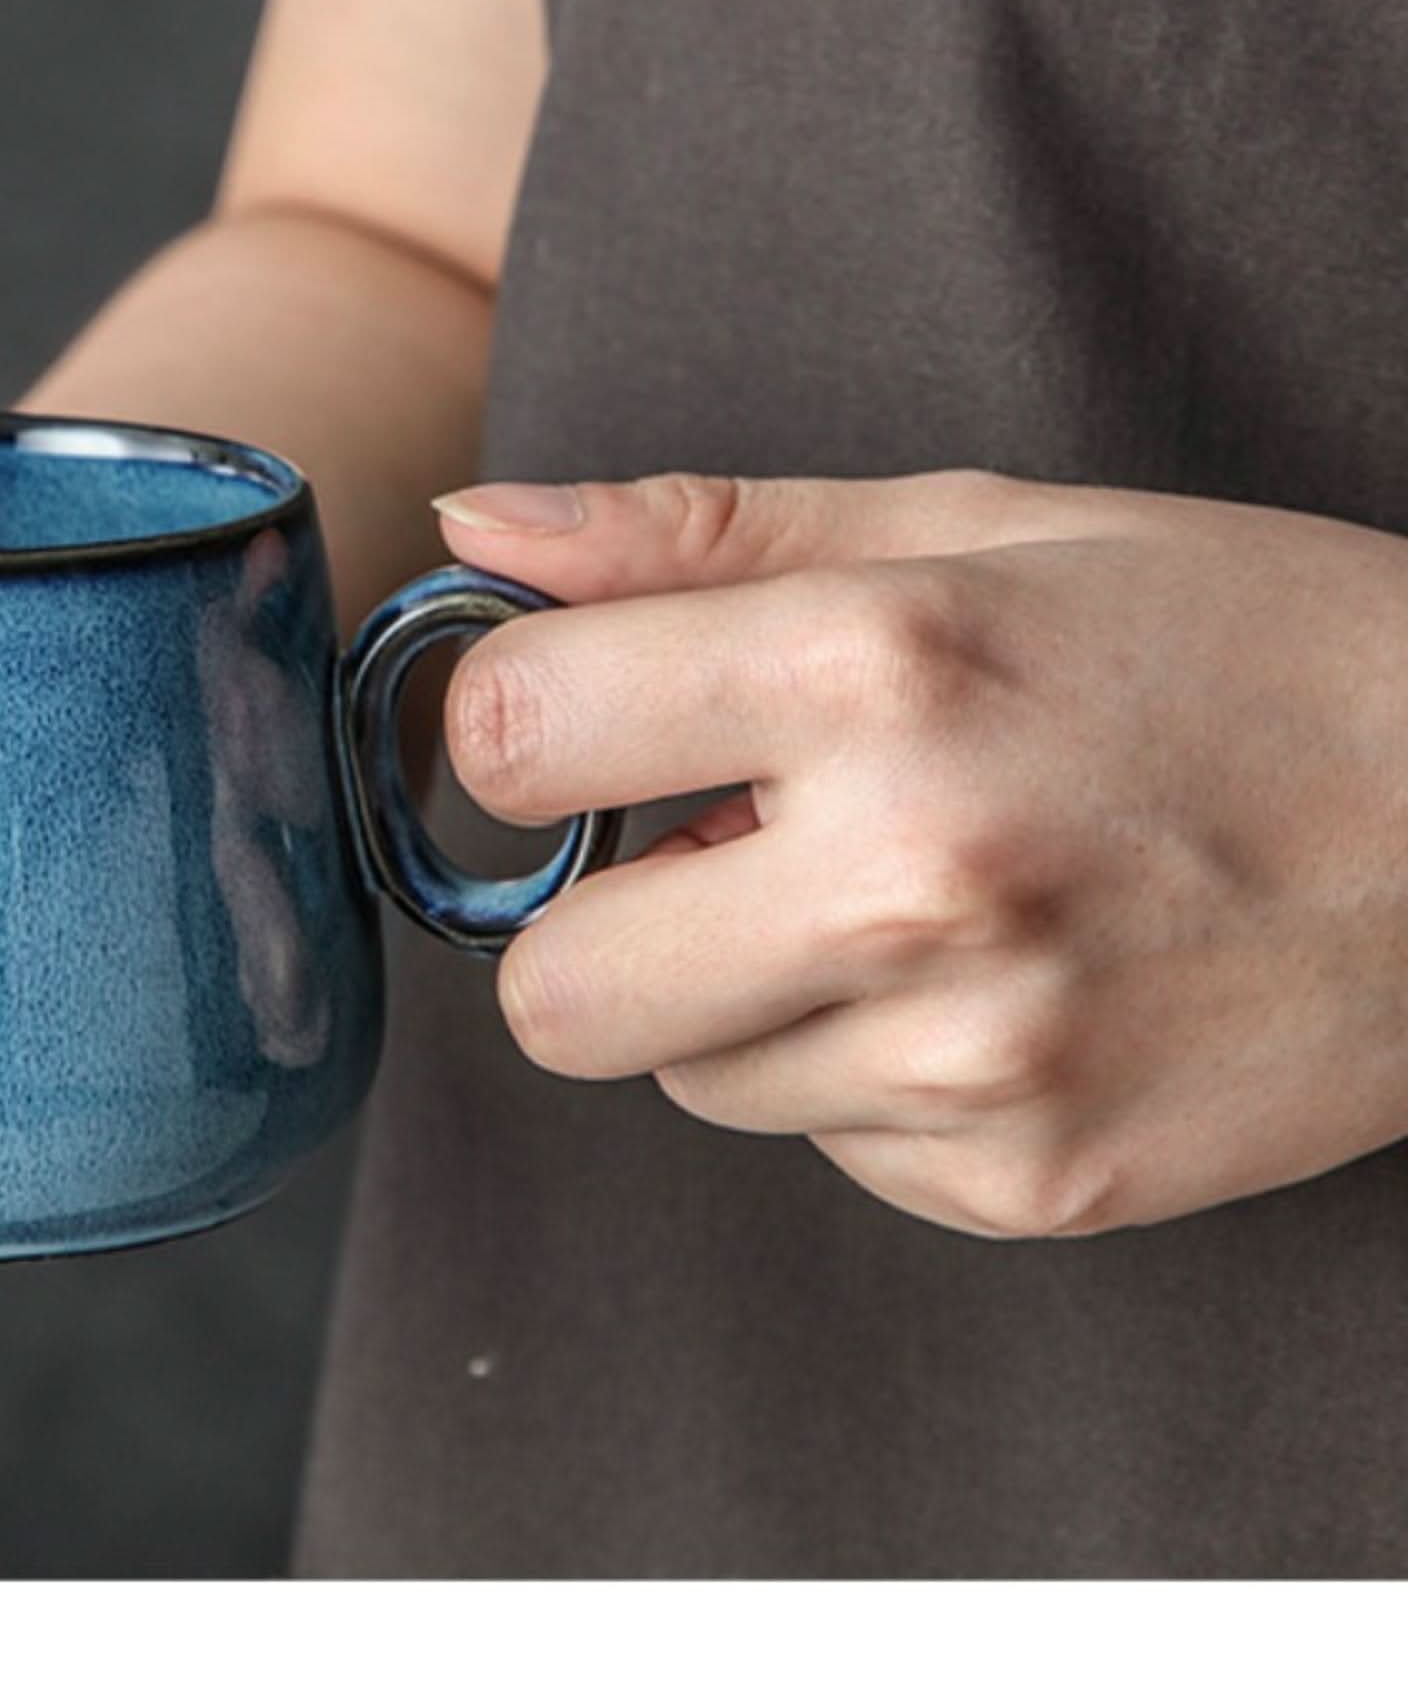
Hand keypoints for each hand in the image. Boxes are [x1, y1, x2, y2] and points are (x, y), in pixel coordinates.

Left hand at [434, 469, 1407, 1237]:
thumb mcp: (968, 525)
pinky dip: (863, 1068)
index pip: (509, 735)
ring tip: (908, 901)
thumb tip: (474, 534)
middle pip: (549, 992)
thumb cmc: (1232, 642)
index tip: (574, 727)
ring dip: (746, 993)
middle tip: (718, 848)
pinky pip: (821, 1140)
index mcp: (876, 671)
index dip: (511, 731)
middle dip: (595, 922)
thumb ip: (688, 534)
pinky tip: (991, 985)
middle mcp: (911, 882)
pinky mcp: (1025, 1181)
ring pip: (685, 1073)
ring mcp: (972, 1061)